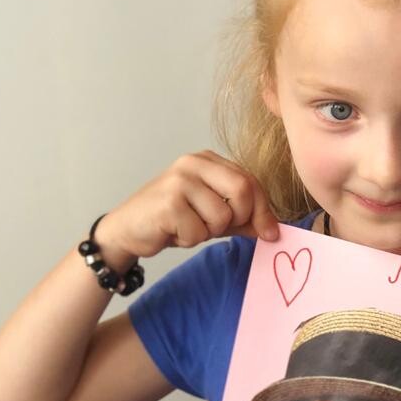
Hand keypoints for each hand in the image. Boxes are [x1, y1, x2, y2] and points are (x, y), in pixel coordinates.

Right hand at [98, 150, 279, 260]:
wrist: (128, 229)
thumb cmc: (171, 220)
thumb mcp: (212, 216)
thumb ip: (242, 218)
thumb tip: (273, 230)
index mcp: (207, 160)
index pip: (250, 181)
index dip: (264, 210)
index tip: (270, 233)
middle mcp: (193, 163)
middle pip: (243, 191)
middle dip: (239, 218)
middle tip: (218, 227)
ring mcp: (180, 180)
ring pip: (222, 216)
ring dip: (208, 232)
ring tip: (188, 226)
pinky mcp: (169, 202)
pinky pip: (199, 232)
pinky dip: (190, 240)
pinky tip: (174, 231)